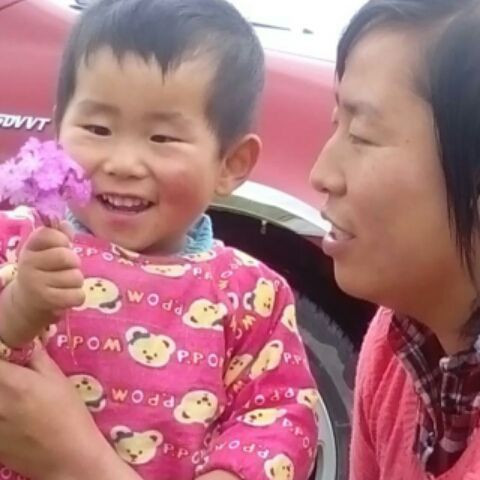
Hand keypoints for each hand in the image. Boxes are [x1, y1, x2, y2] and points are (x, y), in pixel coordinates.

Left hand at [0, 346, 141, 479]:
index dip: (1, 351)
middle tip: (13, 373)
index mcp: (10, 382)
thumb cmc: (68, 414)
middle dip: (2, 372)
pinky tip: (14, 412)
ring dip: (1, 390)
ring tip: (15, 393)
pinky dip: (1, 407)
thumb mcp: (58, 379)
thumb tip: (26, 342)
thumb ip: (37, 357)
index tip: (8, 351)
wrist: (68, 458)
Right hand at [1, 222, 84, 345]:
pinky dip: (78, 296)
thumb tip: (65, 224)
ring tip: (65, 283)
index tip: (61, 247)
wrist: (26, 301)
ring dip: (76, 281)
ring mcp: (35, 283)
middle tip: (66, 269)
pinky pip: (77, 295)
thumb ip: (59, 235)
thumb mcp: (47, 250)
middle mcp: (28, 263)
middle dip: (74, 263)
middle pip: (66, 256)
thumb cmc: (44, 269)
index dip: (62, 240)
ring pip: (75, 277)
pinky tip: (68, 295)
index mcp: (30, 246)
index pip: (50, 234)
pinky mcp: (46, 300)